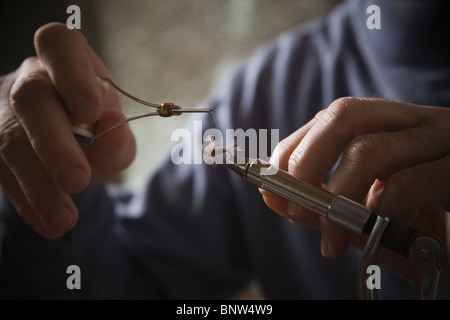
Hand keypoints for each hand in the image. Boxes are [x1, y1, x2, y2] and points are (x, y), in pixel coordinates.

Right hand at [0, 23, 135, 238]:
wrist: (68, 143)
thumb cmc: (95, 128)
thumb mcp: (115, 131)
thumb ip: (117, 135)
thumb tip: (115, 135)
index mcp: (66, 61)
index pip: (60, 45)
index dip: (72, 74)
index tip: (92, 112)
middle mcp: (30, 80)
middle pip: (31, 98)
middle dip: (54, 142)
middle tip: (77, 180)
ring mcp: (4, 113)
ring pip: (10, 142)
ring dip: (38, 185)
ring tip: (64, 219)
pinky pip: (3, 174)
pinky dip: (28, 203)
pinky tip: (49, 224)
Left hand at [261, 97, 449, 285]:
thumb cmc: (417, 224)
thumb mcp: (360, 212)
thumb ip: (319, 203)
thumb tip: (270, 195)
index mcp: (386, 127)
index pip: (328, 119)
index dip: (292, 151)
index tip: (273, 189)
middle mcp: (410, 124)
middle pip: (344, 115)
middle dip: (306, 161)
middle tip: (296, 205)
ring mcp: (439, 140)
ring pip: (370, 149)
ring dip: (337, 199)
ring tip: (332, 238)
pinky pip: (407, 183)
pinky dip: (378, 211)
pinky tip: (378, 230)